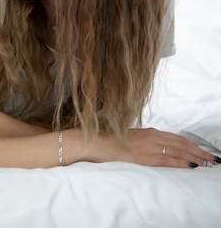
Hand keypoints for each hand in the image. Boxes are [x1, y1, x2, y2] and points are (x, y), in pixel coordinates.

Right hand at [89, 127, 218, 167]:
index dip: (191, 145)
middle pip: (181, 143)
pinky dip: (180, 162)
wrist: (91, 142)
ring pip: (177, 151)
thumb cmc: (106, 140)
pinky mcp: (140, 156)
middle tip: (213, 158)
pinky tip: (190, 166)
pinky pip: (165, 160)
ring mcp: (145, 146)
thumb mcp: (128, 138)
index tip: (203, 151)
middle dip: (199, 151)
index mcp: (147, 132)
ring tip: (207, 163)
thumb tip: (152, 147)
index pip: (176, 138)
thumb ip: (142, 141)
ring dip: (194, 157)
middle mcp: (149, 136)